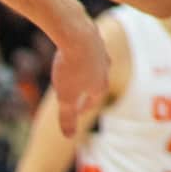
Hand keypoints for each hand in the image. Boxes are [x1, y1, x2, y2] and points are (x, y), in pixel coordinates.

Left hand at [46, 8, 107, 137]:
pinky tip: (72, 51)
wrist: (77, 34)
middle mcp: (105, 69)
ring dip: (86, 69)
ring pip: (94, 64)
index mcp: (100, 85)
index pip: (92, 101)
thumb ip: (67, 117)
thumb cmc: (71, 68)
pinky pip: (88, 49)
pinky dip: (82, 53)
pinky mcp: (95, 37)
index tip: (74, 111)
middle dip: (86, 88)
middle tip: (76, 92)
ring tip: (75, 71)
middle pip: (96, 82)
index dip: (82, 107)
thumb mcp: (65, 98)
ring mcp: (102, 52)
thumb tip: (68, 137)